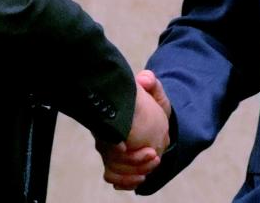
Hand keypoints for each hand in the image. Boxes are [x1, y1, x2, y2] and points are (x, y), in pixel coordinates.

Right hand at [97, 71, 171, 189]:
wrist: (153, 114)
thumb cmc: (150, 101)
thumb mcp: (152, 89)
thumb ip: (150, 82)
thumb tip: (144, 79)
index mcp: (113, 118)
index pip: (107, 136)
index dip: (118, 146)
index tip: (134, 147)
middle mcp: (105, 135)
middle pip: (111, 158)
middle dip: (134, 160)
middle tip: (153, 154)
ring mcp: (108, 150)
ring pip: (113, 170)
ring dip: (135, 171)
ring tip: (154, 161)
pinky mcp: (115, 162)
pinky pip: (114, 177)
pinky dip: (126, 181)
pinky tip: (141, 177)